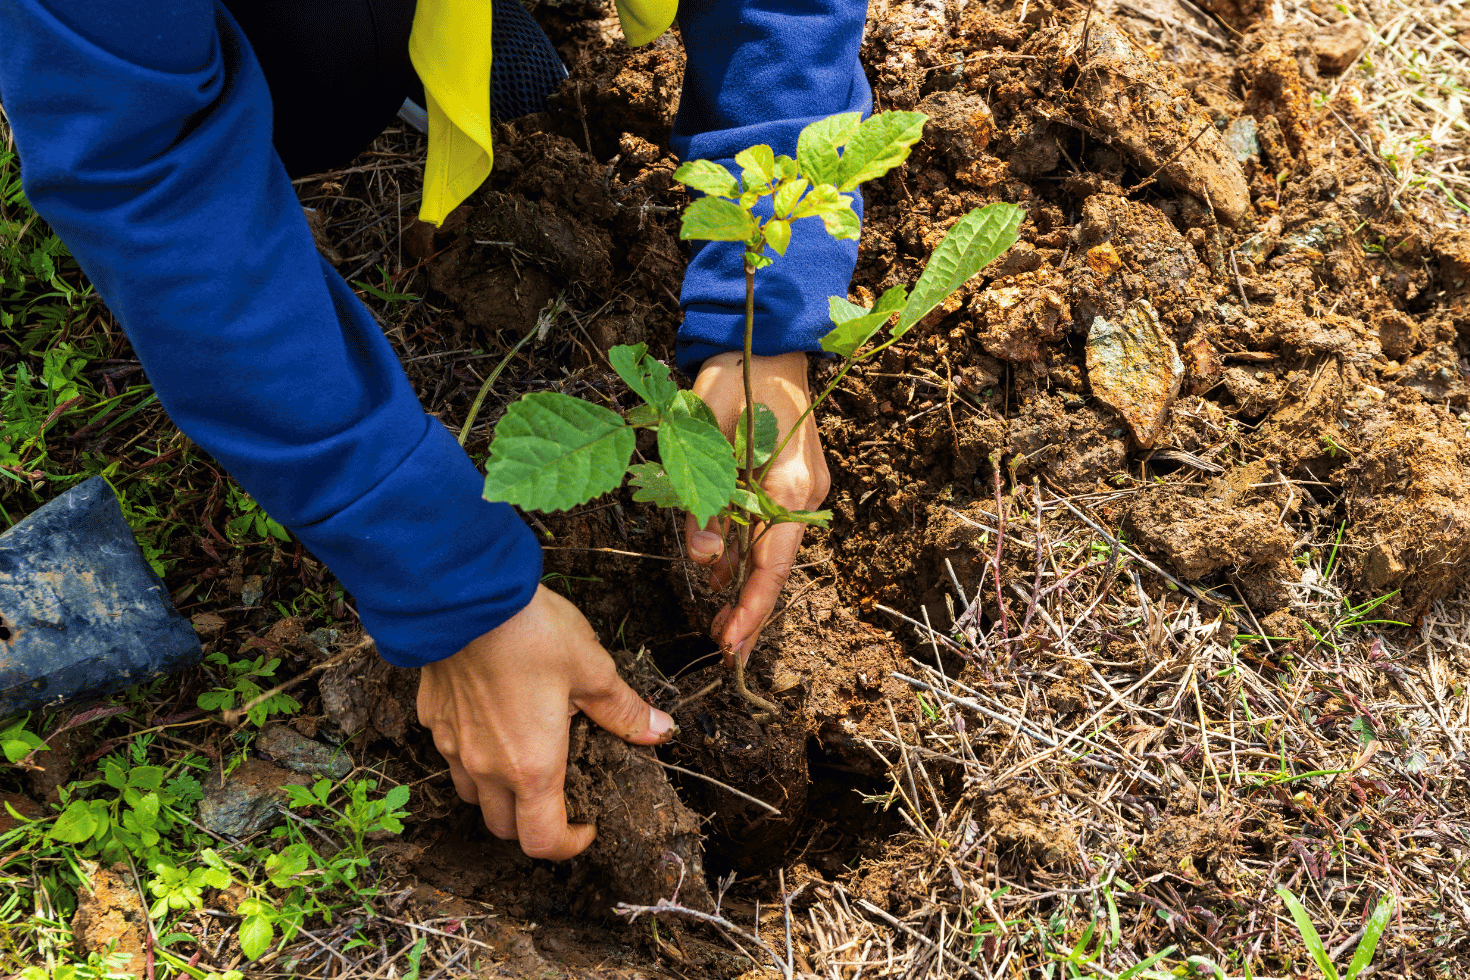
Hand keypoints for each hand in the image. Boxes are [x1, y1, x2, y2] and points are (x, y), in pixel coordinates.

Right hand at [416, 585, 674, 858]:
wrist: (463, 595)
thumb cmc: (530, 632)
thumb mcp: (592, 668)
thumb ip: (623, 709)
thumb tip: (660, 731)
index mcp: (532, 767)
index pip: (542, 841)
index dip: (568, 846)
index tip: (587, 826)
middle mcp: (486, 767)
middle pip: (504, 826)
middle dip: (534, 824)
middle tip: (561, 794)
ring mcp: (453, 744)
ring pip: (473, 794)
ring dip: (499, 793)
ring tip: (526, 758)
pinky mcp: (432, 717)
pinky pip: (452, 754)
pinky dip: (473, 754)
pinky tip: (493, 720)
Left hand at [685, 351, 830, 660]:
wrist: (767, 341)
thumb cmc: (734, 376)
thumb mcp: (705, 430)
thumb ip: (703, 496)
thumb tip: (707, 558)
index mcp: (790, 483)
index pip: (772, 562)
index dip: (751, 608)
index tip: (731, 644)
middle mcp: (804, 493)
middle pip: (777, 567)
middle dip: (752, 612)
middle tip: (726, 652)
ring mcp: (801, 489)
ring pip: (772, 552)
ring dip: (746, 587)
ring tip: (720, 625)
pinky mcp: (790, 484)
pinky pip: (768, 531)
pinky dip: (748, 558)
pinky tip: (726, 580)